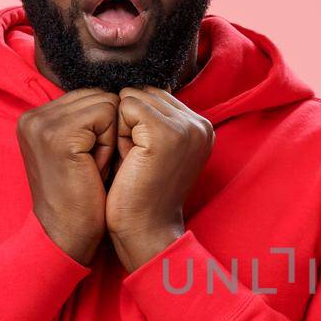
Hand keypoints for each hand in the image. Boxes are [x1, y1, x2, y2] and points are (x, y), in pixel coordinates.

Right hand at [16, 88, 120, 263]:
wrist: (67, 235)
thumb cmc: (83, 196)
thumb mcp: (80, 150)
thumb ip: (86, 119)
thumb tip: (123, 92)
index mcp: (34, 118)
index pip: (88, 96)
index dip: (101, 128)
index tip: (86, 161)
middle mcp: (32, 116)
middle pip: (98, 95)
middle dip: (106, 130)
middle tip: (90, 166)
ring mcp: (42, 124)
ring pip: (106, 103)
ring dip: (109, 137)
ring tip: (91, 167)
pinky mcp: (59, 135)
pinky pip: (107, 116)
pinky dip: (109, 144)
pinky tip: (94, 168)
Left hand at [106, 86, 213, 271]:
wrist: (145, 231)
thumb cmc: (140, 194)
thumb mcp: (154, 150)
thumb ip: (153, 119)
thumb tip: (130, 89)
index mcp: (202, 127)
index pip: (155, 95)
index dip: (137, 123)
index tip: (145, 157)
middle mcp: (201, 123)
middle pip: (144, 92)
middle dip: (129, 122)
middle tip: (138, 161)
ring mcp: (186, 127)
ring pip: (133, 97)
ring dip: (122, 127)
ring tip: (134, 160)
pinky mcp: (166, 132)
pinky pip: (125, 105)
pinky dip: (118, 131)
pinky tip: (128, 159)